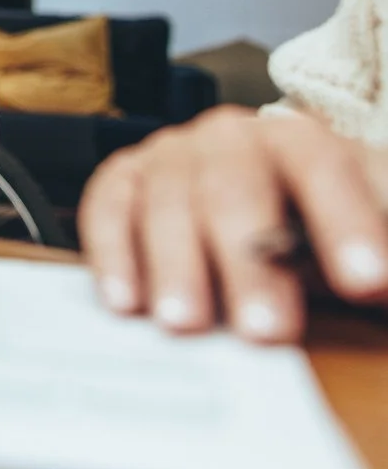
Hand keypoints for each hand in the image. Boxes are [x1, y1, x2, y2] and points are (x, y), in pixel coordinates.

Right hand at [79, 107, 387, 341]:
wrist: (268, 196)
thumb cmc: (322, 227)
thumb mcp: (373, 234)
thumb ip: (385, 262)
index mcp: (303, 141)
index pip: (323, 169)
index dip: (345, 222)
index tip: (368, 284)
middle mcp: (231, 138)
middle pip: (234, 188)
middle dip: (250, 261)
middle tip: (267, 331)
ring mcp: (171, 155)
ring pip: (168, 200)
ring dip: (176, 265)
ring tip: (187, 325)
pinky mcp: (126, 179)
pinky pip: (108, 208)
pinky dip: (113, 253)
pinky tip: (125, 301)